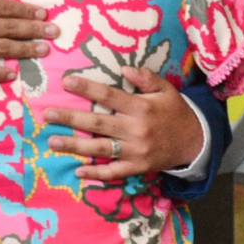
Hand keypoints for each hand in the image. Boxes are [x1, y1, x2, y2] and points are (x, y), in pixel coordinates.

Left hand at [45, 67, 204, 180]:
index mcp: (141, 107)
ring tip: (53, 141)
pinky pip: (114, 172)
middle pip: (98, 123)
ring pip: (100, 148)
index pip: (109, 95)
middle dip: (71, 118)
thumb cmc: (175, 111)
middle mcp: (136, 129)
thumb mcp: (166, 89)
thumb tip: (124, 69)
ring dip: (75, 145)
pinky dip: (96, 173)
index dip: (87, 88)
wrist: (196, 142)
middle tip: (48, 114)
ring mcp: (136, 151)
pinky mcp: (137, 167)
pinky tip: (78, 171)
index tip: (66, 81)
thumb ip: (146, 77)